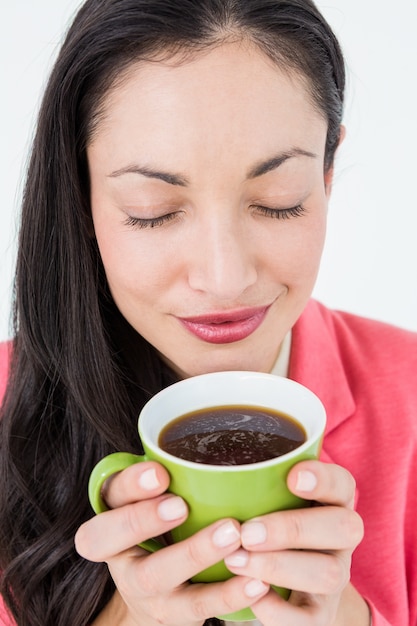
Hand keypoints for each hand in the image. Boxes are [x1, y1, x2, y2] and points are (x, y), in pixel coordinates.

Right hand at [75, 461, 268, 625]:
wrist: (162, 595)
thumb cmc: (168, 528)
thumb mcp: (160, 497)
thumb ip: (177, 468)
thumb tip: (224, 425)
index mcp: (113, 514)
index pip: (108, 495)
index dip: (128, 485)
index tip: (160, 472)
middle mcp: (119, 552)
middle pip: (108, 539)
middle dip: (143, 520)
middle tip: (181, 505)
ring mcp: (143, 589)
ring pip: (156, 576)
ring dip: (194, 554)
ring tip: (232, 535)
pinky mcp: (172, 617)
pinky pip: (198, 609)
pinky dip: (228, 596)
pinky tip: (256, 581)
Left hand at [224, 460, 369, 624]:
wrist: (289, 583)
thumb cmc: (267, 519)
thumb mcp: (267, 495)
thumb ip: (250, 477)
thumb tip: (188, 462)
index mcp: (333, 500)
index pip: (342, 483)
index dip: (323, 478)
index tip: (292, 476)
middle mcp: (340, 537)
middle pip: (344, 527)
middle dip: (293, 528)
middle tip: (247, 532)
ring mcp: (334, 576)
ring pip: (328, 574)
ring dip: (278, 567)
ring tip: (234, 560)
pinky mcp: (319, 614)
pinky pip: (308, 619)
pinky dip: (277, 610)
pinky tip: (249, 595)